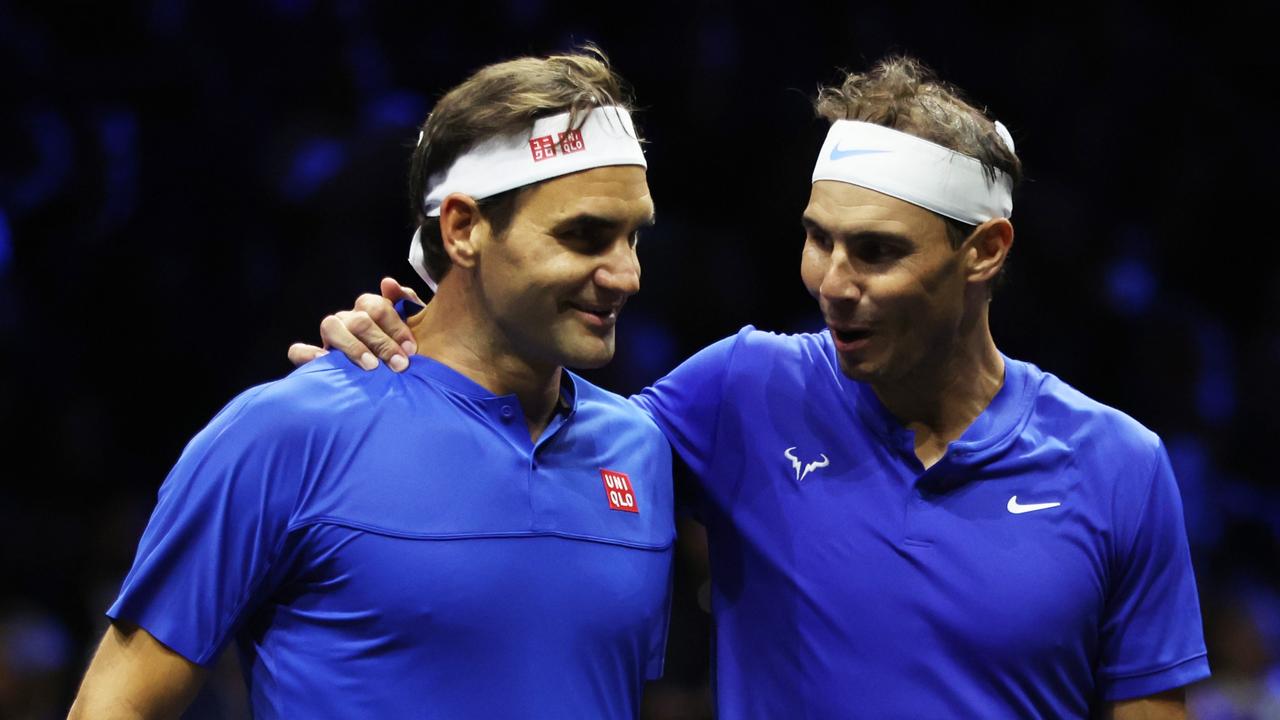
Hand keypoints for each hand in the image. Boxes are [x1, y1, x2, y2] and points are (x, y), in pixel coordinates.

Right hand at [287, 277, 423, 371]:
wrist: (402, 383)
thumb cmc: (406, 354)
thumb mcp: (416, 329)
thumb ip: (408, 303)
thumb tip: (388, 283)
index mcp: (370, 311)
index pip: (376, 306)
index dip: (396, 326)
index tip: (411, 348)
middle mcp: (349, 321)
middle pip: (359, 320)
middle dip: (382, 342)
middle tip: (399, 364)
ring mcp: (331, 339)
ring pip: (330, 326)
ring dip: (353, 346)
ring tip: (371, 366)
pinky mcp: (315, 359)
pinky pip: (299, 352)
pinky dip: (307, 354)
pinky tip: (323, 362)